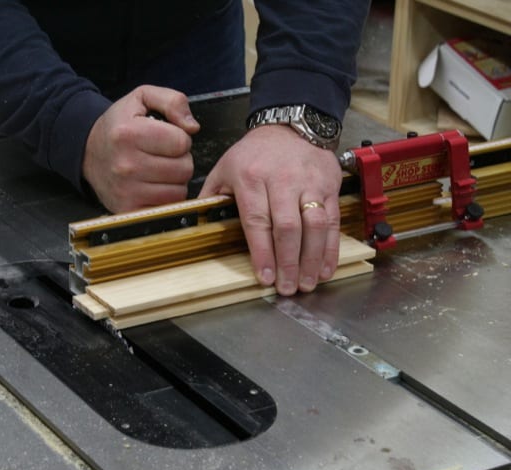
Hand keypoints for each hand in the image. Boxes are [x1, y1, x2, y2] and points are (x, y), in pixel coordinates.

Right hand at [82, 85, 199, 212]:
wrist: (88, 151)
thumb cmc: (119, 125)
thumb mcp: (142, 98)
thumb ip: (173, 101)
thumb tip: (193, 127)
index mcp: (129, 134)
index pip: (181, 142)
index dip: (180, 138)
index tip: (166, 138)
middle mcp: (125, 165)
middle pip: (184, 169)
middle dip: (180, 160)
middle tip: (162, 155)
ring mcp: (126, 191)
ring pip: (178, 191)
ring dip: (174, 181)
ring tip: (158, 170)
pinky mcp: (127, 209)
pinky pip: (166, 208)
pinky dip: (165, 199)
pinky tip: (153, 186)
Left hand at [200, 125, 341, 294]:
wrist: (290, 125)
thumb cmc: (253, 153)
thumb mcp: (224, 168)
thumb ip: (211, 198)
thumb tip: (193, 226)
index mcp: (251, 179)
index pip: (257, 221)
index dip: (262, 252)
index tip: (265, 277)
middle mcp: (282, 181)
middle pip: (288, 227)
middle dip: (288, 262)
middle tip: (288, 288)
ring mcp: (309, 184)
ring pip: (314, 225)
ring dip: (312, 259)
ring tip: (308, 283)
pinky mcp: (329, 186)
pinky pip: (332, 220)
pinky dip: (331, 248)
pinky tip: (326, 268)